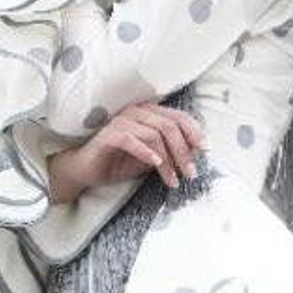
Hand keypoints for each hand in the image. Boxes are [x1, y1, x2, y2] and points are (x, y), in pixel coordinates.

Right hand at [80, 102, 203, 192]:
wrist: (87, 171)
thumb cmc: (120, 163)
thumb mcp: (153, 159)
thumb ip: (172, 152)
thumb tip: (198, 151)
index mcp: (149, 114)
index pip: (179, 117)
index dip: (195, 132)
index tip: (205, 151)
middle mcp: (137, 112)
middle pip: (170, 126)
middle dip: (184, 152)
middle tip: (190, 173)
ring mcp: (122, 121)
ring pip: (155, 134)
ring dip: (168, 160)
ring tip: (173, 180)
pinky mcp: (109, 134)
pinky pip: (131, 139)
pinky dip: (146, 152)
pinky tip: (155, 165)